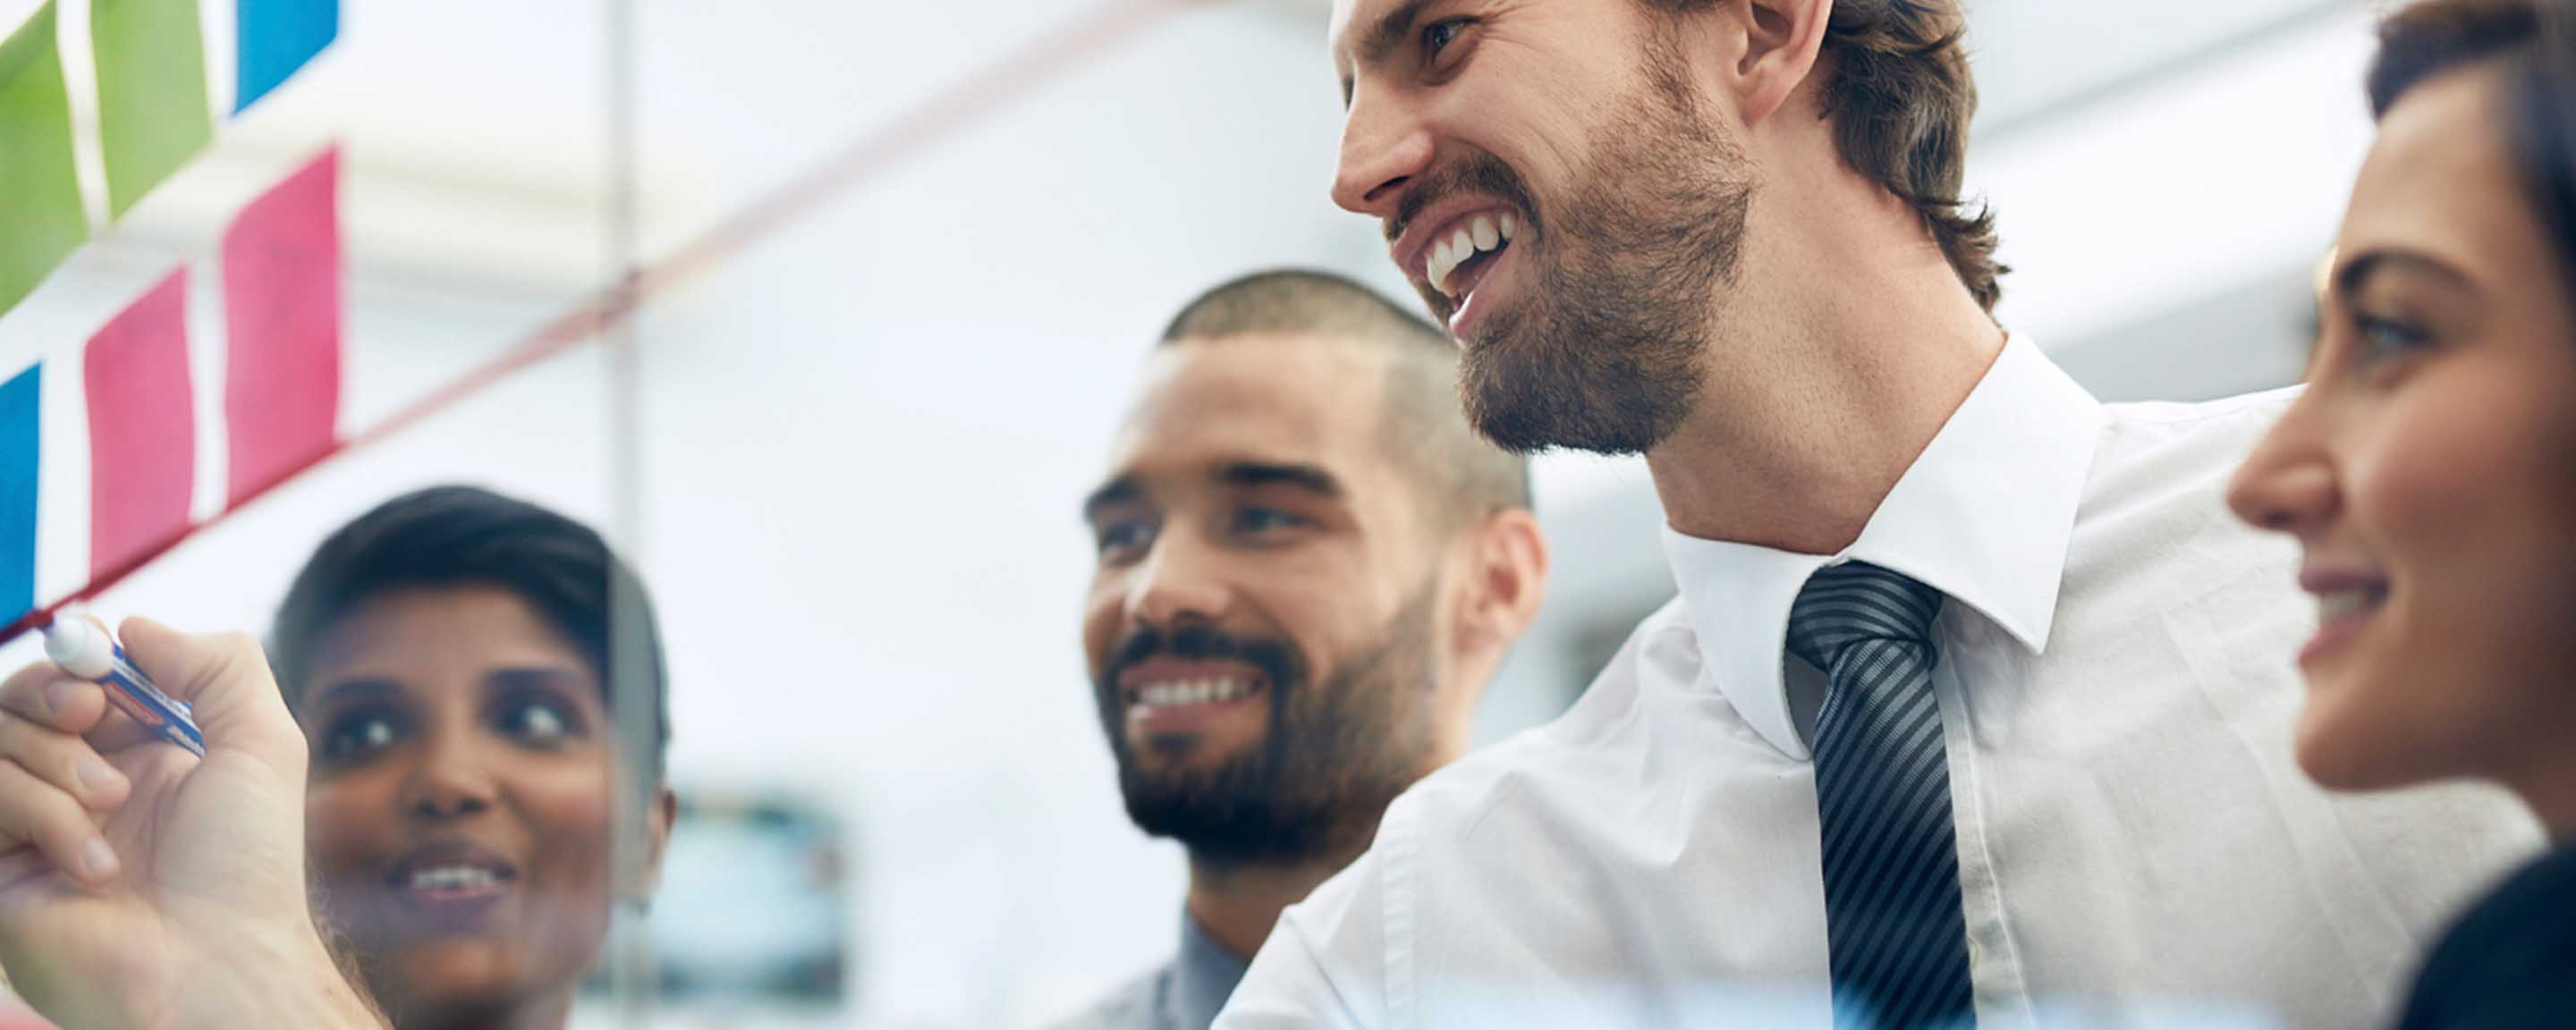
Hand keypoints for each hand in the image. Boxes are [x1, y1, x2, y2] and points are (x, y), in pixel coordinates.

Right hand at [0, 619, 376, 1029]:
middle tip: (89, 716)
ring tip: (111, 806)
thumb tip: (131, 627)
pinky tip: (96, 867)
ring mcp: (31, 827)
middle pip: (18, 697)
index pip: (78, 675)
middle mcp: (79, 784)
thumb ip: (216, 664)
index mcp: (140, 752)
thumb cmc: (246, 864)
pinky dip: (45, 819)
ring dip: (55, 762)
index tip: (102, 660)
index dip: (80, 656)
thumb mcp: (262, 741)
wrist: (214, 962)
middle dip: (51, 690)